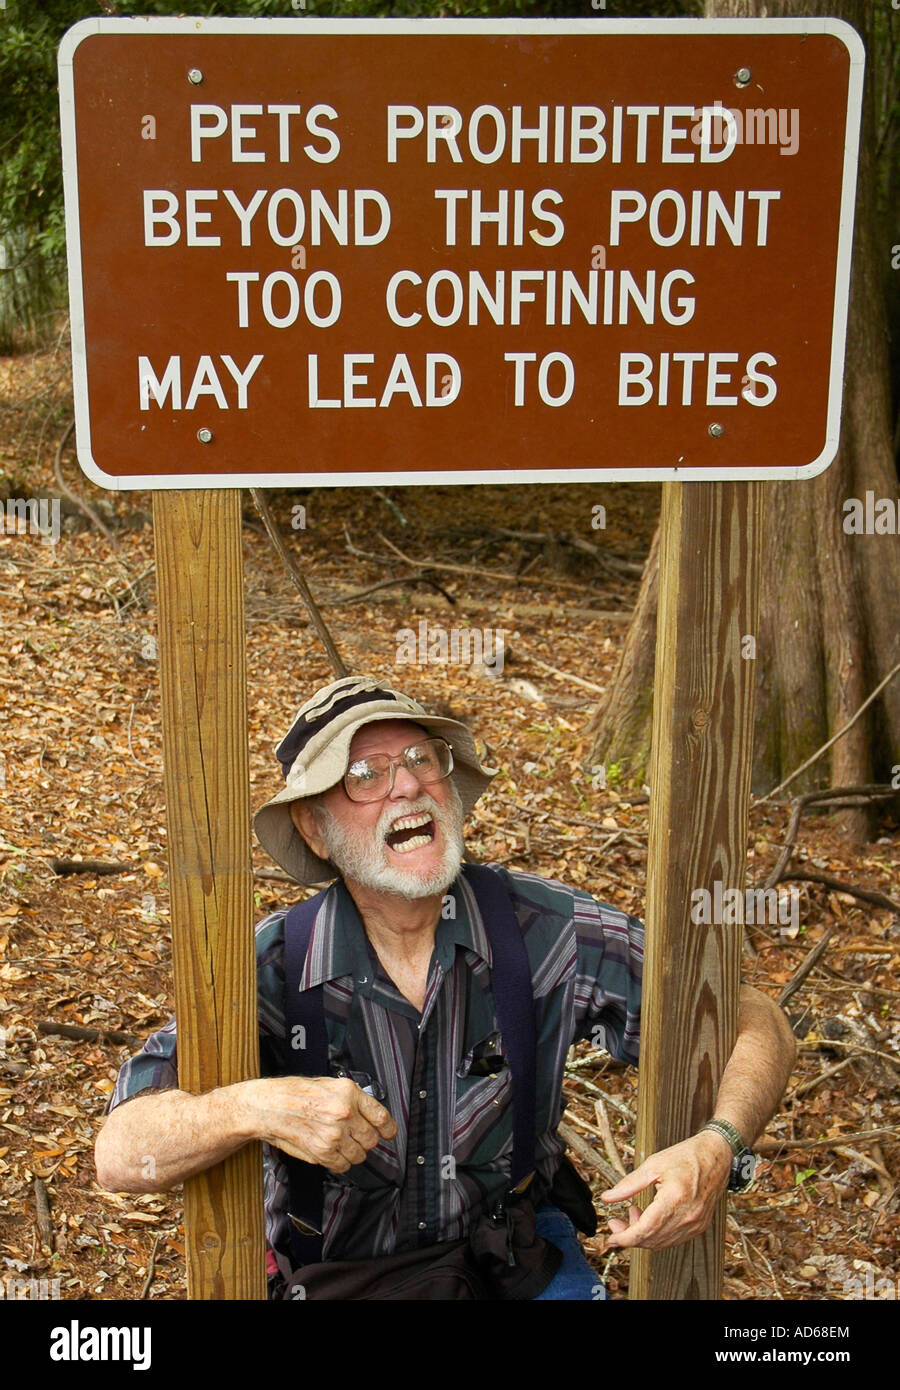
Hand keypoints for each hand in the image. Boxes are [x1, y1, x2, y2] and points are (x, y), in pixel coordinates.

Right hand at [238, 1076, 396, 1172]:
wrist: (269, 1106)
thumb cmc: (294, 1093)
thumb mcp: (329, 1085)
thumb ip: (352, 1099)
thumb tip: (369, 1114)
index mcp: (349, 1093)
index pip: (381, 1117)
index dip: (389, 1128)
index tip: (389, 1132)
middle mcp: (344, 1114)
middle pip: (372, 1139)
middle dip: (366, 1140)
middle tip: (355, 1136)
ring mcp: (334, 1134)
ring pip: (359, 1155)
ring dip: (352, 1152)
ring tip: (339, 1142)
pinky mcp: (322, 1152)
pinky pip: (343, 1166)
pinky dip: (339, 1162)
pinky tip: (331, 1151)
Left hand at [598, 1130, 732, 1251]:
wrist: (716, 1156)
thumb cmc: (687, 1156)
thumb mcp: (653, 1165)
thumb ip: (629, 1184)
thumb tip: (607, 1197)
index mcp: (674, 1200)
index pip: (645, 1231)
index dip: (625, 1238)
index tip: (611, 1238)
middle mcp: (687, 1217)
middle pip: (652, 1240)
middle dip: (630, 1236)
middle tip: (616, 1222)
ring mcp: (695, 1224)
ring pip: (662, 1243)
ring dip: (644, 1235)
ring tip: (634, 1213)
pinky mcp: (700, 1226)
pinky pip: (674, 1239)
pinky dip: (658, 1234)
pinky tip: (650, 1218)